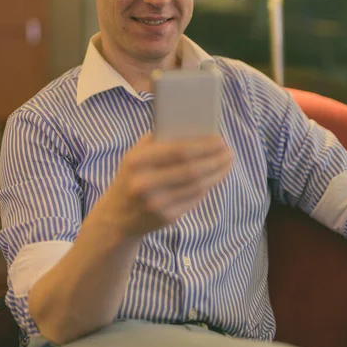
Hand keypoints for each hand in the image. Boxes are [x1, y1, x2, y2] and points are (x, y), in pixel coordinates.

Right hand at [108, 134, 232, 236]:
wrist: (118, 214)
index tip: (220, 139)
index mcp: (137, 161)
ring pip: (197, 186)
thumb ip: (160, 139)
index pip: (177, 150)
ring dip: (217, 173)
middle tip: (228, 151)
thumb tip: (196, 128)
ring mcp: (156, 203)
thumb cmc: (134, 174)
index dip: (203, 145)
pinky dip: (208, 186)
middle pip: (191, 170)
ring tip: (226, 162)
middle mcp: (145, 183)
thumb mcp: (137, 153)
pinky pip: (194, 199)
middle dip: (215, 159)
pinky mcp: (166, 217)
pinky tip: (215, 176)